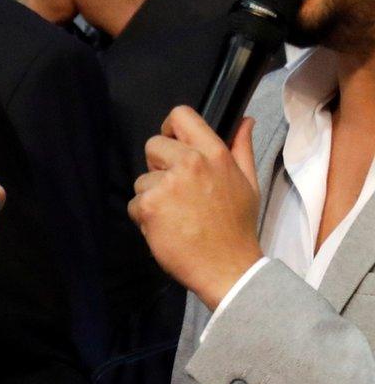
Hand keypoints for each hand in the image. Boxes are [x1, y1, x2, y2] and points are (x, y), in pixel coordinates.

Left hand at [128, 107, 261, 306]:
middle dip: (159, 166)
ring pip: (142, 179)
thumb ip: (241, 148)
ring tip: (177, 216)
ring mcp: (167, 184)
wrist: (228, 268)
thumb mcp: (248, 183)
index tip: (172, 143)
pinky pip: (135, 203)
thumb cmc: (236, 227)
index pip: (181, 115)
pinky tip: (167, 228)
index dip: (170, 128)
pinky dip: (145, 217)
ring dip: (152, 196)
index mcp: (214, 154)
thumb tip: (244, 120)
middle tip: (178, 192)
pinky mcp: (149, 205)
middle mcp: (190, 163)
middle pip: (153, 145)